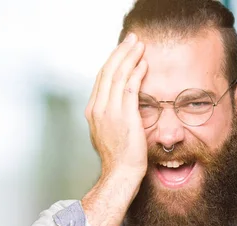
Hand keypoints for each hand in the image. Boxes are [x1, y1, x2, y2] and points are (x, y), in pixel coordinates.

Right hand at [85, 33, 148, 180]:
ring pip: (117, 76)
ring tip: (139, 46)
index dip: (112, 61)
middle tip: (131, 40)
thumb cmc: (119, 158)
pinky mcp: (124, 116)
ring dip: (129, 58)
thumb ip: (110, 117)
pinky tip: (143, 64)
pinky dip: (136, 73)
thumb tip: (117, 107)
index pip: (101, 79)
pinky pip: (129, 88)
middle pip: (107, 72)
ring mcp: (110, 111)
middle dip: (120, 53)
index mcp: (93, 112)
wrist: (120, 174)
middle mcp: (98, 108)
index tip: (122, 51)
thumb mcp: (108, 133)